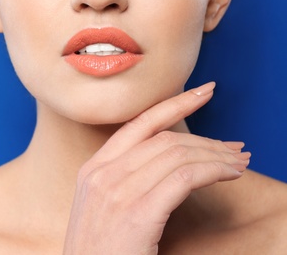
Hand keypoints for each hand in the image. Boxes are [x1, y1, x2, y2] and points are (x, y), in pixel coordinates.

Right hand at [63, 82, 249, 254]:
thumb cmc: (99, 249)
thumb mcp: (101, 204)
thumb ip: (125, 176)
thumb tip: (167, 158)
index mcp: (93, 168)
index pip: (140, 123)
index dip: (175, 104)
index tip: (203, 92)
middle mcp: (103, 174)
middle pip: (165, 139)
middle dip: (208, 140)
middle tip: (234, 148)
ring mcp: (118, 192)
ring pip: (179, 155)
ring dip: (216, 156)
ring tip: (238, 162)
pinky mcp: (138, 213)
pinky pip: (185, 178)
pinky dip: (213, 171)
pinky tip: (228, 175)